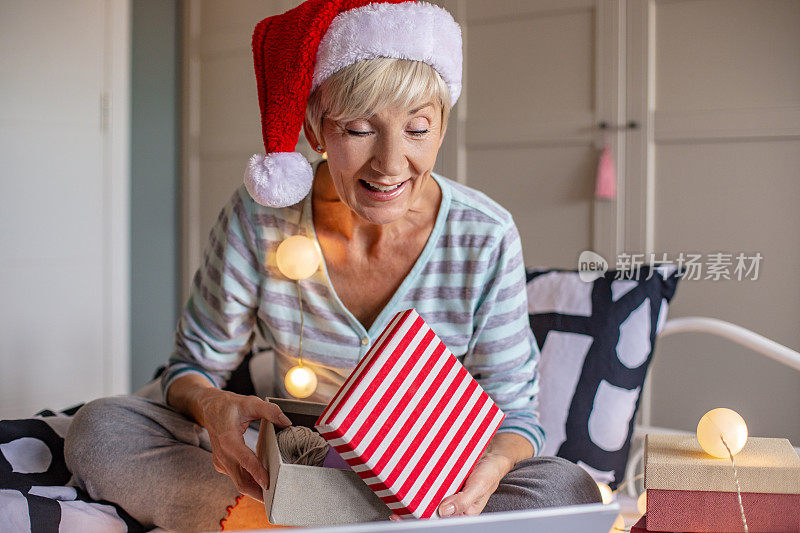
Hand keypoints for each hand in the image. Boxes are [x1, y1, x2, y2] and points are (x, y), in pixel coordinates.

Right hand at [193, 388, 290, 501]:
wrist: (209, 408)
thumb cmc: (230, 405)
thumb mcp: (250, 402)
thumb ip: (269, 410)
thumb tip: (286, 423)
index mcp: (228, 439)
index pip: (244, 460)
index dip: (257, 473)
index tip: (268, 484)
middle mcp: (222, 454)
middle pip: (241, 480)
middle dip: (258, 492)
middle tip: (277, 498)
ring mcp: (221, 461)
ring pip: (239, 482)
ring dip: (255, 489)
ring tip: (274, 494)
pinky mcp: (222, 464)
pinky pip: (237, 476)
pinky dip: (249, 482)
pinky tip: (263, 481)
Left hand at [388, 451, 512, 520]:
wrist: (492, 452)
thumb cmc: (490, 472)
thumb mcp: (479, 487)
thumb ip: (463, 501)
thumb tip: (443, 511)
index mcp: (461, 513)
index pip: (437, 521)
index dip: (420, 521)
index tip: (402, 516)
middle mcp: (451, 504)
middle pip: (428, 511)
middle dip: (411, 511)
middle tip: (396, 509)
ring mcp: (445, 491)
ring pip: (427, 497)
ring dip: (413, 496)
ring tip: (398, 494)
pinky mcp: (442, 478)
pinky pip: (429, 482)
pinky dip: (419, 481)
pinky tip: (409, 478)